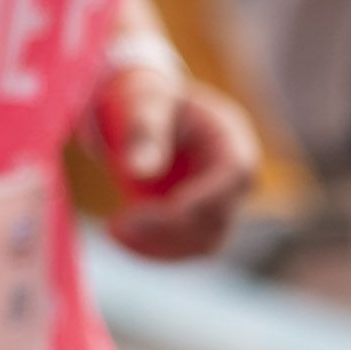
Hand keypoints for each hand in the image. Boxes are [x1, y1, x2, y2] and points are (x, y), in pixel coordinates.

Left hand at [80, 67, 257, 261]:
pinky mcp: (200, 220)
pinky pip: (186, 247)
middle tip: (116, 228)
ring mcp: (221, 202)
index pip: (234, 177)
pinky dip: (155, 250)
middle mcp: (235, 176)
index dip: (194, 202)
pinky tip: (120, 237)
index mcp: (232, 139)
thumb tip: (139, 171)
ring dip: (159, 247)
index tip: (141, 212)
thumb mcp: (144, 103)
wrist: (145, 111)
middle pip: (218, 218)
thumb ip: (144, 131)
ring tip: (115, 232)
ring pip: (204, 242)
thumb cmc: (148, 99)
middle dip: (167, 230)